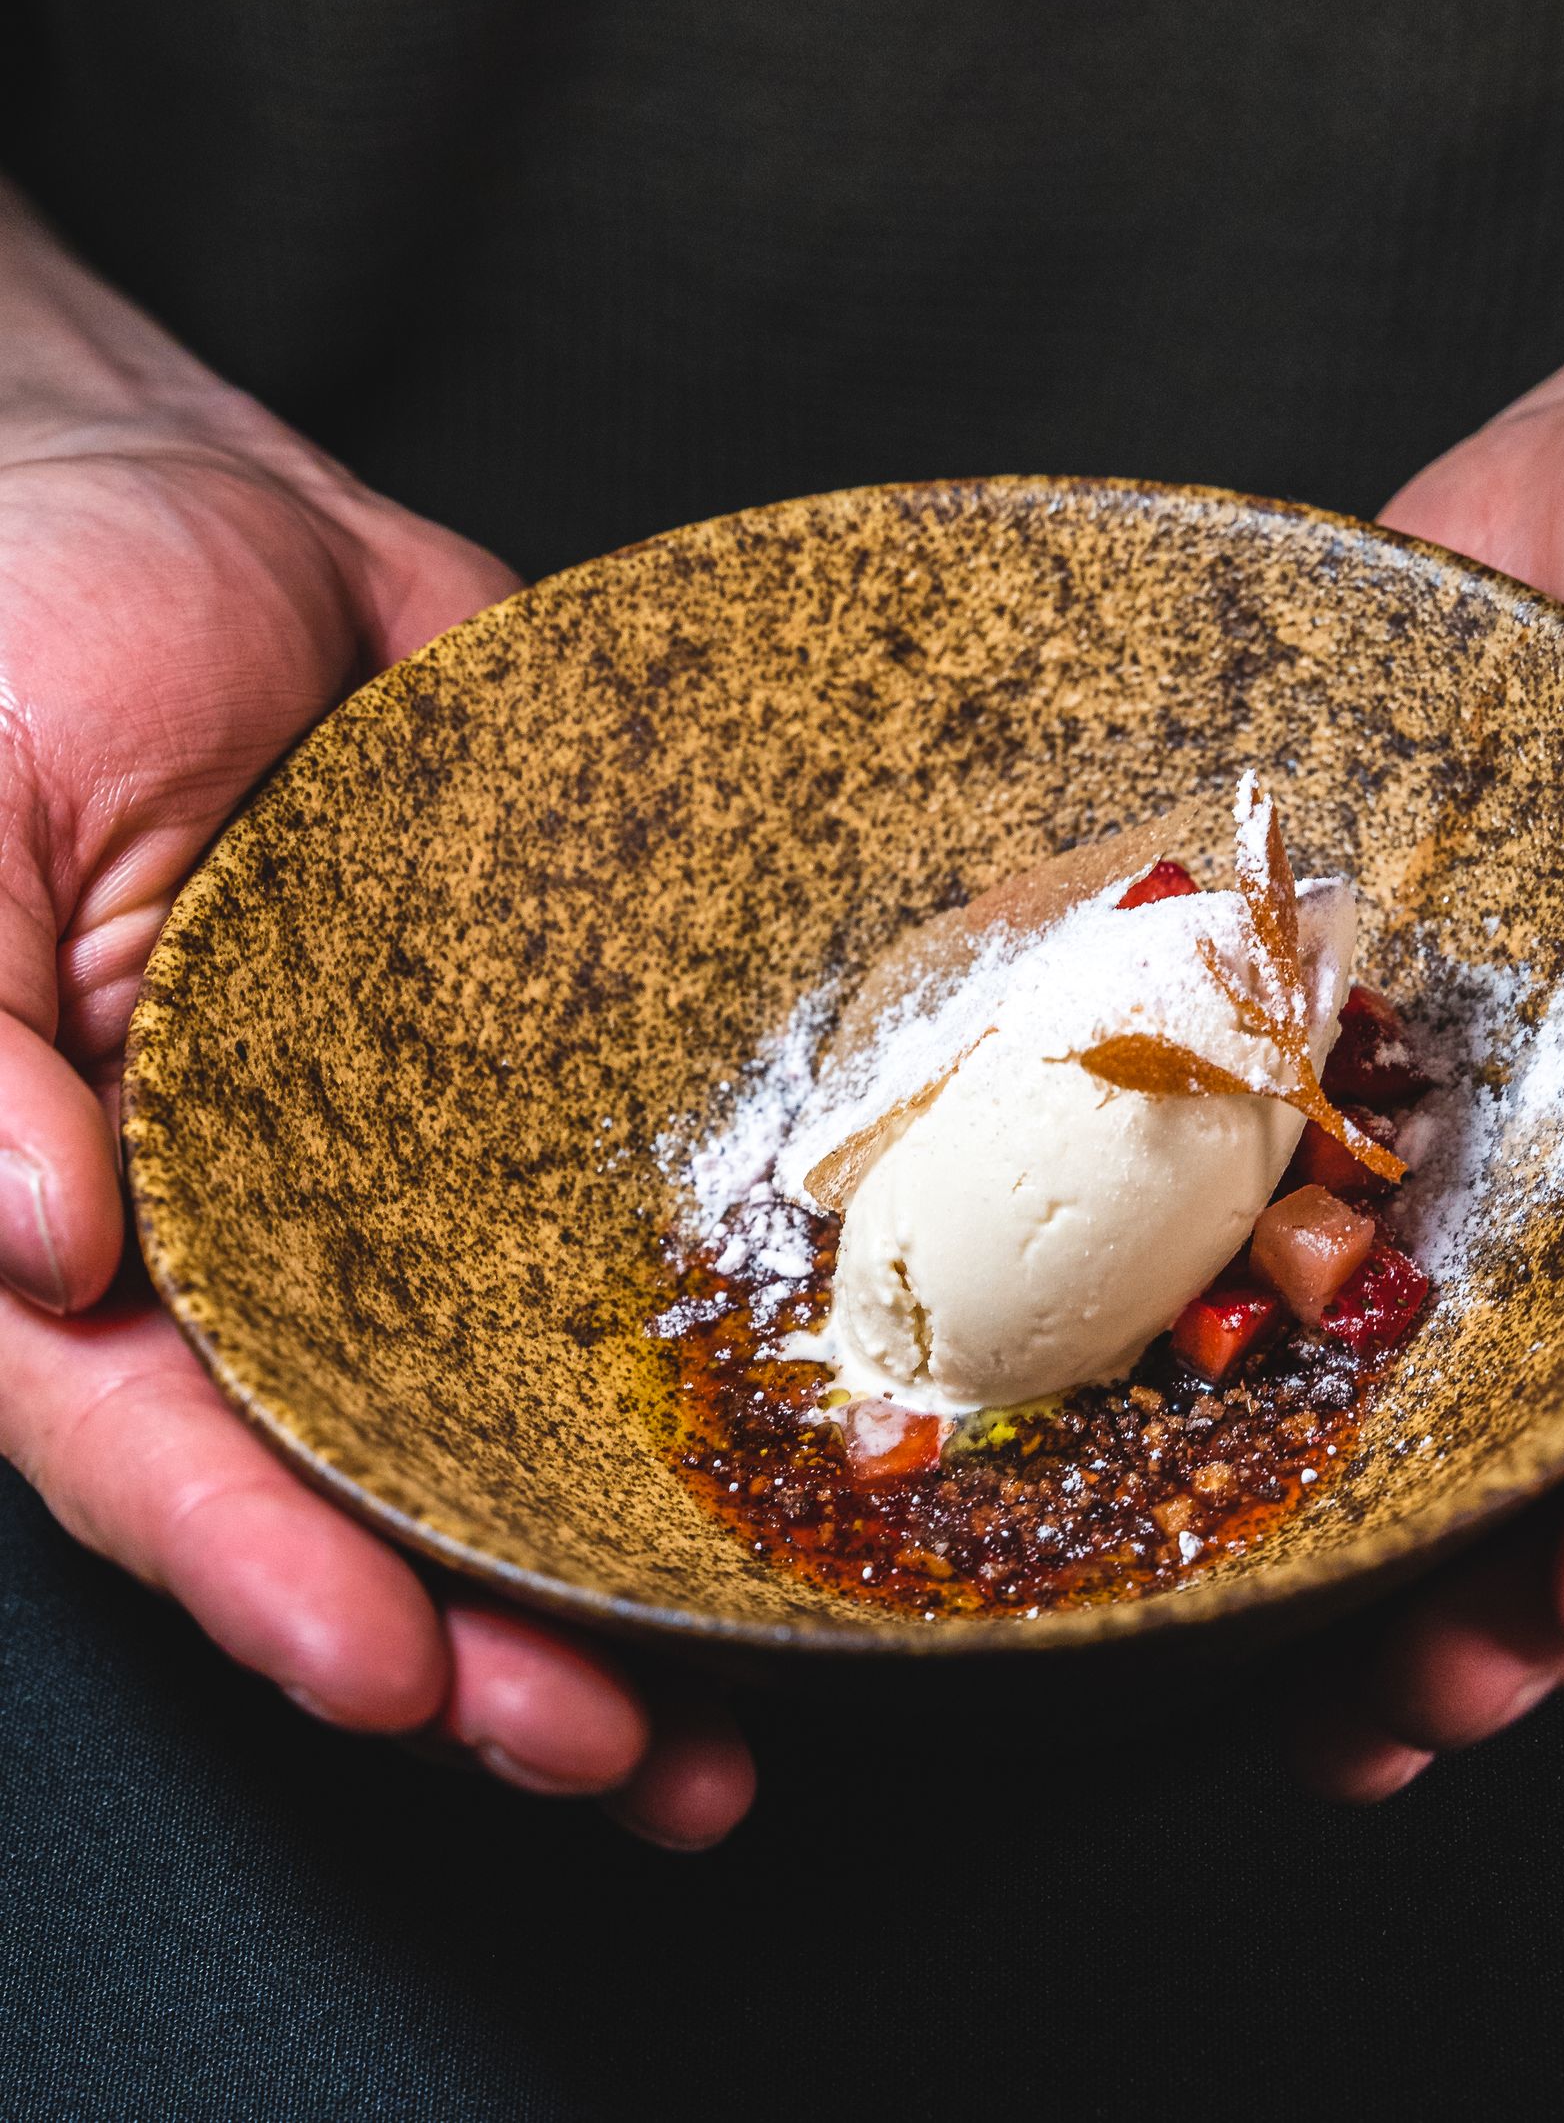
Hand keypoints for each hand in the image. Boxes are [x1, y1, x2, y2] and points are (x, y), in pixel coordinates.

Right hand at [0, 186, 752, 1846]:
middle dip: (476, 1643)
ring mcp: (399, 1173)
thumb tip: (30, 1246)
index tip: (394, 1669)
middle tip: (624, 1750)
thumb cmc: (17, 632)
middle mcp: (245, 1234)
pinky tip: (793, 1459)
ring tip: (725, 1714)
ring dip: (605, 1570)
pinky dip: (690, 1365)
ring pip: (497, 1415)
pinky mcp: (534, 1091)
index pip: (149, 1445)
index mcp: (77, 1212)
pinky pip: (611, 1242)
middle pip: (348, 1488)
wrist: (182, 505)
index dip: (261, 1571)